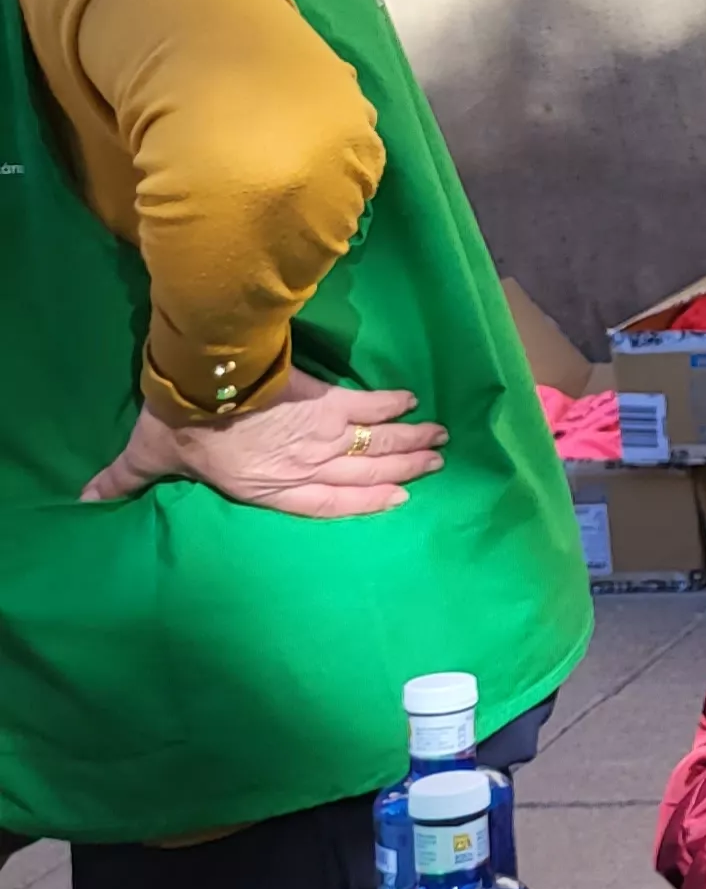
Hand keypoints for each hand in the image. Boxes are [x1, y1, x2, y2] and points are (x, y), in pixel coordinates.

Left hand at [81, 369, 443, 515]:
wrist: (202, 384)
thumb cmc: (177, 426)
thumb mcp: (148, 457)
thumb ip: (124, 480)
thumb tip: (82, 501)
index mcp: (269, 487)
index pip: (329, 503)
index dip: (366, 504)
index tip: (400, 499)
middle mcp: (304, 465)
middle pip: (364, 472)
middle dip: (403, 469)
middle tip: (437, 463)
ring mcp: (320, 434)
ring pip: (374, 442)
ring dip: (409, 441)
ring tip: (440, 440)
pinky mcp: (326, 400)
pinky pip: (366, 404)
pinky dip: (390, 402)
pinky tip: (410, 400)